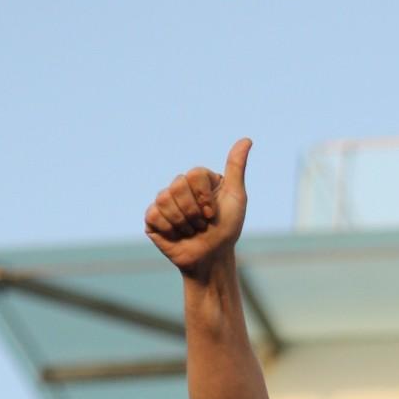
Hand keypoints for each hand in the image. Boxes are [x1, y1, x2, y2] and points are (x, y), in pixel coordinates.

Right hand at [144, 141, 251, 278]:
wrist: (211, 259)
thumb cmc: (226, 230)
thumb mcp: (236, 198)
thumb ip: (236, 168)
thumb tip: (247, 139)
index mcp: (198, 179)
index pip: (194, 174)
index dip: (204, 197)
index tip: (213, 214)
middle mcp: (180, 187)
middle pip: (178, 185)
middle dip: (194, 212)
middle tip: (202, 225)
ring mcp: (165, 202)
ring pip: (164, 200)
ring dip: (183, 222)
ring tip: (191, 231)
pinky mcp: (152, 219)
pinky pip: (154, 215)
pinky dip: (169, 228)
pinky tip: (177, 235)